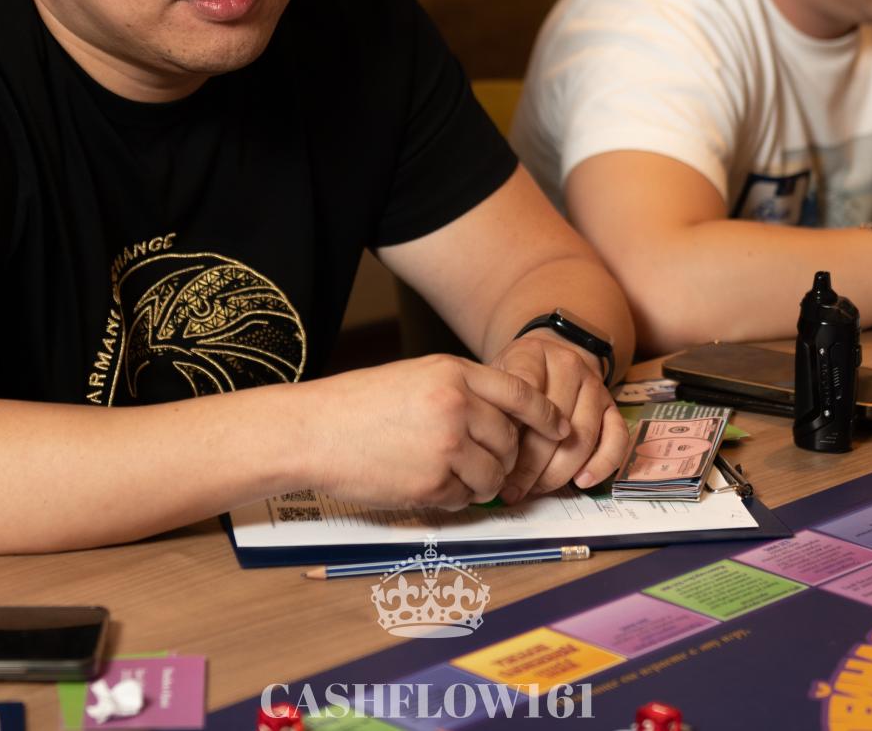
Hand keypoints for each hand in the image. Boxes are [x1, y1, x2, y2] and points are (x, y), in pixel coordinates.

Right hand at [298, 355, 566, 509]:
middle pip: (510, 440)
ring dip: (481, 482)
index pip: (521, 393)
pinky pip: (463, 499)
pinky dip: (452, 498)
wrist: (312, 432)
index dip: (545, 414)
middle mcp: (456, 406)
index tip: (559, 428)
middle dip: (504, 457)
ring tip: (450, 475)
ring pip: (493, 475)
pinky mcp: (431, 483)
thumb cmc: (357, 405)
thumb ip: (460, 390)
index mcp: (453, 373)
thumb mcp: (415, 377)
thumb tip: (502, 420)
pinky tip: (426, 485)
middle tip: (481, 462)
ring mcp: (446, 446)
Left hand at [488, 333, 628, 502]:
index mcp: (534, 354)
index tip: (497, 462)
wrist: (552, 352)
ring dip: (559, 471)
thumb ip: (495, 406)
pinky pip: (617, 439)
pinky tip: (582, 482)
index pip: (525, 394)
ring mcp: (595, 385)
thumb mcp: (496, 377)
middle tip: (513, 489)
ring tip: (536, 490)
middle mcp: (569, 365)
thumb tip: (492, 457)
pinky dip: (602, 464)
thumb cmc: (516, 374)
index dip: (511, 433)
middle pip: (554, 422)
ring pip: (584, 436)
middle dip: (532, 464)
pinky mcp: (613, 406)